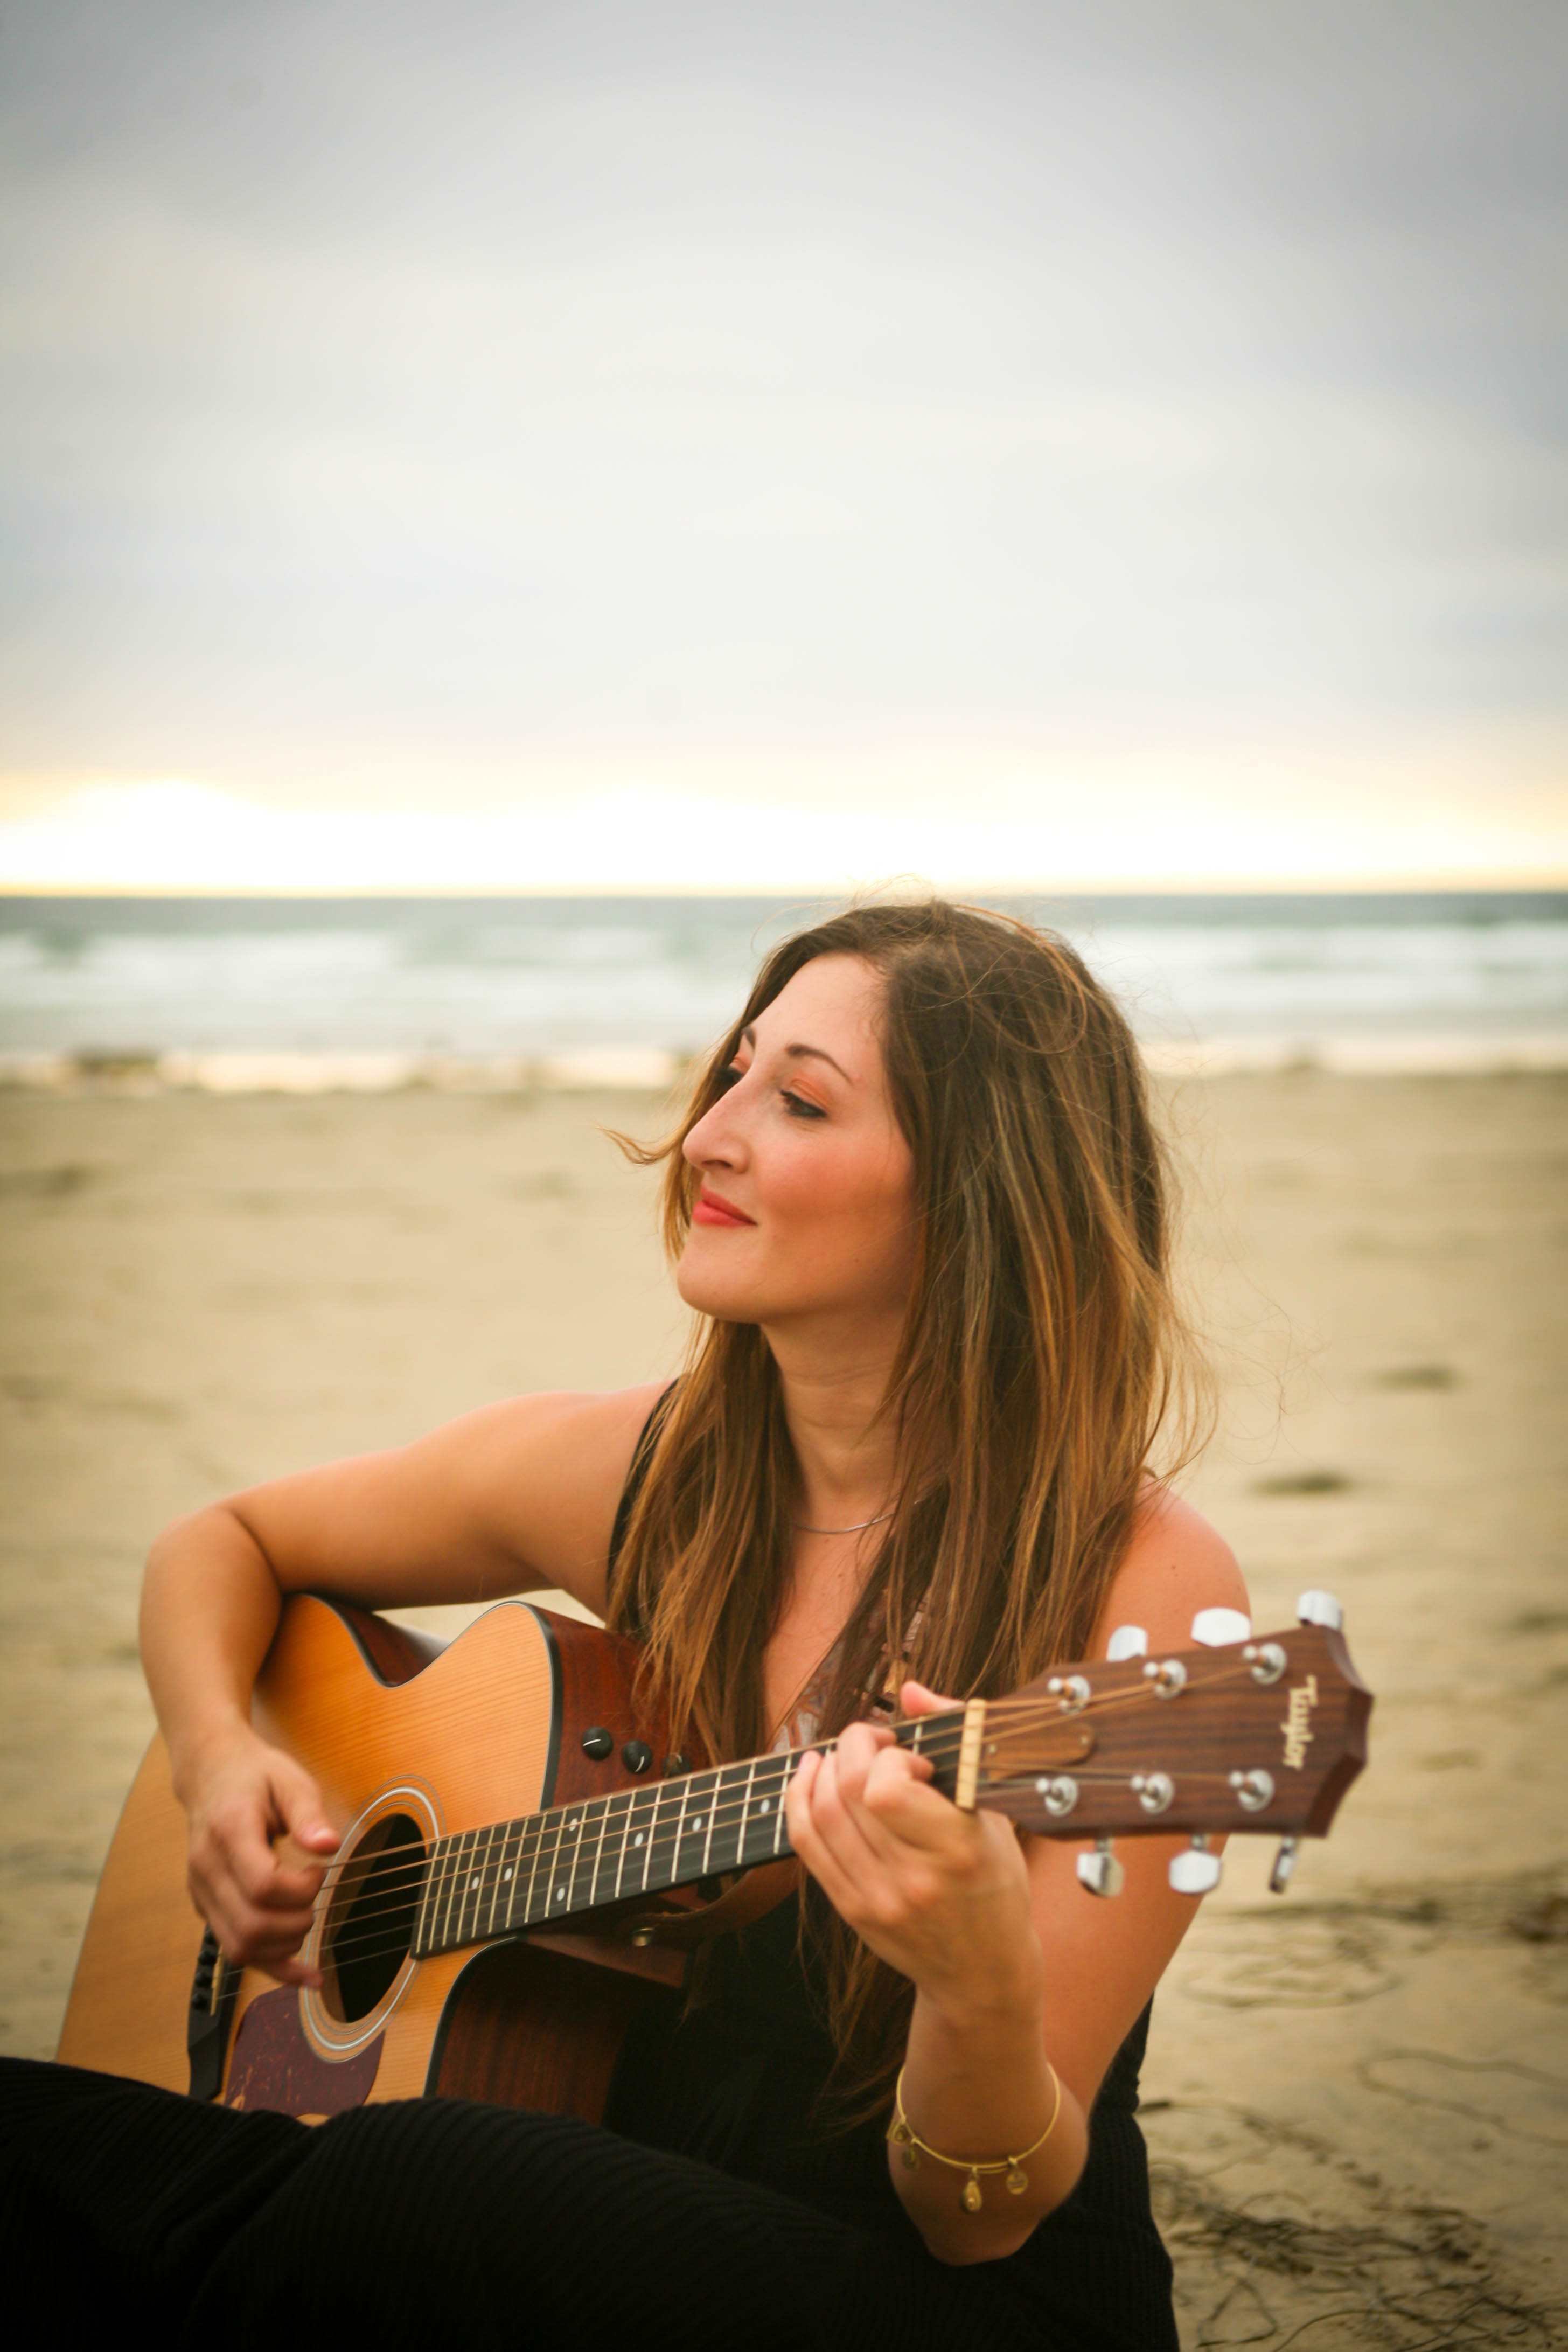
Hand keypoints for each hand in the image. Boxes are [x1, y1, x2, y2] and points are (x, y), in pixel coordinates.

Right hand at [180, 1727, 338, 1984]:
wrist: (211, 1775)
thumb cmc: (255, 1776)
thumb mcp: (290, 1779)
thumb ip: (309, 1813)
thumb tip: (329, 1846)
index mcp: (228, 1831)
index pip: (262, 1884)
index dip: (300, 1889)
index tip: (319, 1870)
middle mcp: (207, 1867)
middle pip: (252, 1925)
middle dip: (297, 1921)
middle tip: (316, 1894)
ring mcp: (202, 1892)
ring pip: (240, 1947)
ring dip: (285, 1946)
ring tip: (307, 1917)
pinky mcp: (207, 1907)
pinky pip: (235, 1950)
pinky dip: (271, 1967)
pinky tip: (304, 1976)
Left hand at [785, 1682, 1043, 2021]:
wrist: (983, 1973)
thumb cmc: (996, 1882)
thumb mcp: (992, 1813)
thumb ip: (955, 1741)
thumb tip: (910, 1689)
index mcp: (957, 1851)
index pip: (886, 1788)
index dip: (890, 1756)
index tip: (912, 1758)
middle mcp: (912, 1880)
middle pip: (848, 1793)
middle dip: (854, 1746)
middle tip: (875, 1741)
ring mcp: (876, 1900)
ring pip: (820, 1815)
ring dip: (824, 1768)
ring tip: (847, 1755)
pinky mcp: (852, 1911)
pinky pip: (807, 1845)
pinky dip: (800, 1801)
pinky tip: (812, 1776)